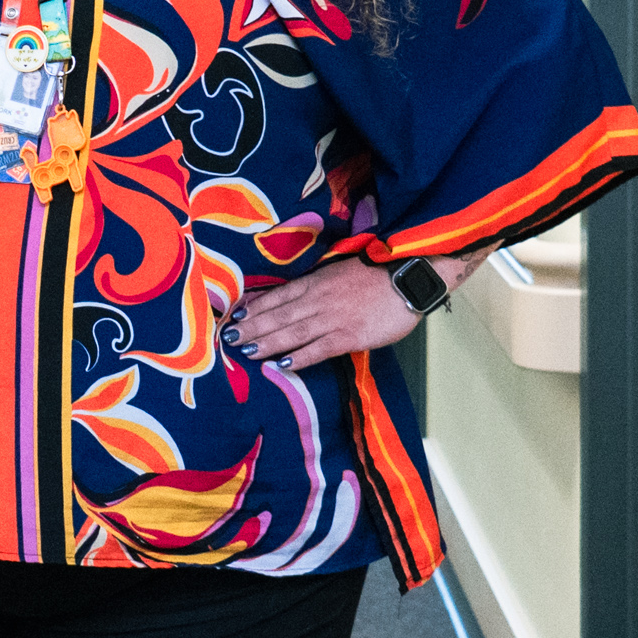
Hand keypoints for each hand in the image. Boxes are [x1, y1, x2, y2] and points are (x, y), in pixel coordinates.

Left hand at [228, 261, 419, 371]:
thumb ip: (317, 285)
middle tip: (228, 338)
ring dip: (268, 341)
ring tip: (246, 351)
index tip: (235, 317)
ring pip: (294, 331)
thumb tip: (294, 297)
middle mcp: (319, 299)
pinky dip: (302, 356)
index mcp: (317, 282)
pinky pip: (321, 348)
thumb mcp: (339, 272)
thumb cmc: (377, 274)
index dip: (255, 307)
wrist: (409, 275)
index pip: (279, 296)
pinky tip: (283, 365)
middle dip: (253, 327)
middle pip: (279, 314)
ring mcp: (334, 317)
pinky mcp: (351, 335)